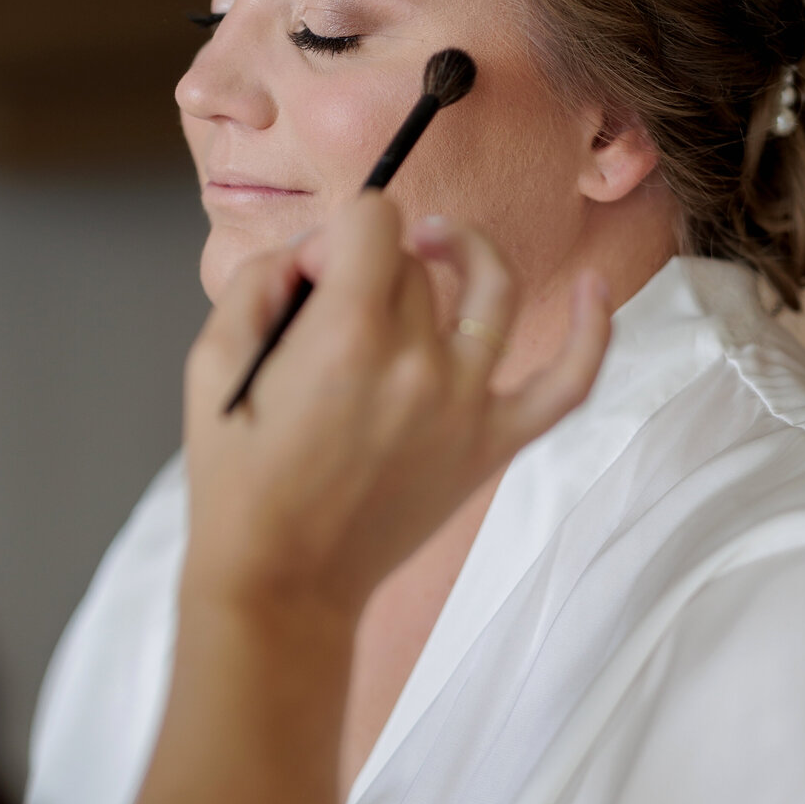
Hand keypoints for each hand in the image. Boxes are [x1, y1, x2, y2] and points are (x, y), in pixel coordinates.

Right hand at [183, 193, 609, 625]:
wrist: (281, 581)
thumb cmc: (239, 481)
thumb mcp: (211, 360)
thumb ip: (261, 277)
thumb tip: (315, 251)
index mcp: (347, 337)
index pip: (373, 222)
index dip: (336, 236)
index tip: (311, 279)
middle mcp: (419, 363)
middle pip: (415, 264)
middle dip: (369, 269)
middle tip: (326, 318)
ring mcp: (466, 404)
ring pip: (485, 290)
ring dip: (463, 252)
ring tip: (436, 246)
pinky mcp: (493, 445)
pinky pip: (566, 383)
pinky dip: (592, 331)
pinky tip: (592, 286)